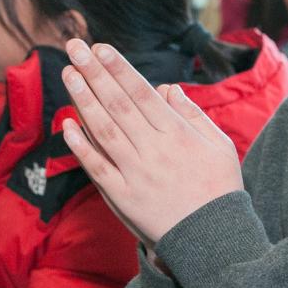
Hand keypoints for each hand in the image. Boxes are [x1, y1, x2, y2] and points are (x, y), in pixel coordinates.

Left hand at [60, 40, 243, 246]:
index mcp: (177, 134)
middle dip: (94, 73)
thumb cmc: (219, 189)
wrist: (213, 239)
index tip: (100, 48)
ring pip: (104, 130)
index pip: (141, 93)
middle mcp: (153, 150)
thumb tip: (168, 88)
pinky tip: (68, 125)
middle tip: (74, 48)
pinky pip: (97, 168)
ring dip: (83, 101)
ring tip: (68, 75)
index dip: (119, 68)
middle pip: (118, 104)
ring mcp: (135, 173)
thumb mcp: (220, 146)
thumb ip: (193, 115)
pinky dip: (80, 147)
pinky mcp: (123, 197)